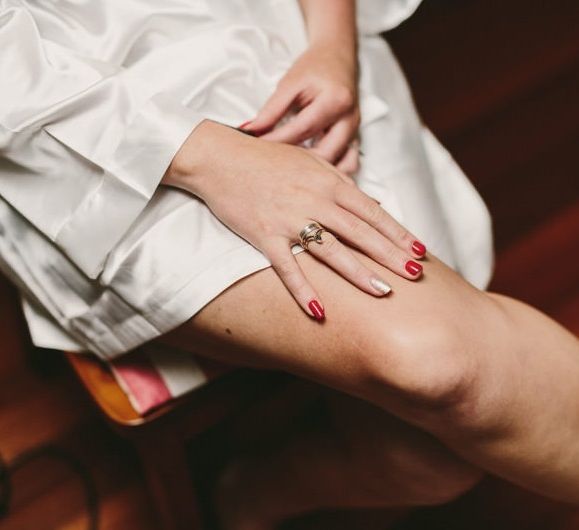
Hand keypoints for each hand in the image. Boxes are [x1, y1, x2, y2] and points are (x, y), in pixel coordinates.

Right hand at [164, 121, 425, 319]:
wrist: (221, 157)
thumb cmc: (268, 159)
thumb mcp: (311, 162)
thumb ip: (343, 182)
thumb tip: (374, 204)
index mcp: (328, 182)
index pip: (372, 212)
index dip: (398, 233)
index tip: (420, 252)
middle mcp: (314, 201)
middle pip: (360, 232)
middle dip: (390, 255)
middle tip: (414, 275)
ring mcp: (289, 220)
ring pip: (331, 250)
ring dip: (358, 273)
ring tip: (384, 293)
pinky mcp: (264, 236)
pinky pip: (287, 267)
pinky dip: (302, 289)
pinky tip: (318, 311)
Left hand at [242, 43, 360, 174]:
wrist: (338, 56)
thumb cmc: (315, 68)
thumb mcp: (290, 84)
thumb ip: (271, 110)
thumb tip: (251, 130)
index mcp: (336, 101)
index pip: (303, 130)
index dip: (277, 141)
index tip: (257, 147)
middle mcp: (350, 119)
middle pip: (325, 154)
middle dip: (298, 163)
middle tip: (273, 164)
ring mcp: (355, 132)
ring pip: (342, 165)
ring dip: (317, 172)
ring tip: (292, 170)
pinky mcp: (355, 140)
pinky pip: (348, 164)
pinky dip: (330, 170)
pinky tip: (310, 170)